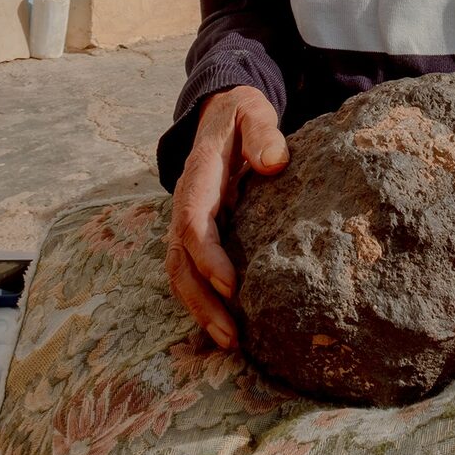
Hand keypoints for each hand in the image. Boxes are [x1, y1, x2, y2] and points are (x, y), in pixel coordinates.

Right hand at [165, 86, 287, 348]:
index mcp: (198, 178)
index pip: (195, 223)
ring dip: (201, 311)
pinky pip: (191, 273)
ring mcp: (186, 222)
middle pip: (180, 262)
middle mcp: (185, 205)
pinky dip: (203, 302)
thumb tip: (274, 163)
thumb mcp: (253, 111)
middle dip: (201, 301)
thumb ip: (263, 133)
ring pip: (181, 275)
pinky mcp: (196, 234)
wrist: (220, 111)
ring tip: (231, 343)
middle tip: (231, 336)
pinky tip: (228, 327)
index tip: (232, 284)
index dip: (208, 256)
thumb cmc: (242, 114)